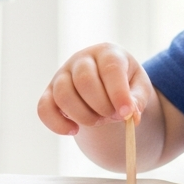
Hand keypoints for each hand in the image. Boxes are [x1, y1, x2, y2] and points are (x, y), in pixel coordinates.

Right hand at [37, 43, 154, 134]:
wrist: (107, 85)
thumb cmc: (126, 83)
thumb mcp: (139, 87)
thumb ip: (138, 99)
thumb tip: (131, 115)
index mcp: (107, 53)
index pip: (110, 69)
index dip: (118, 93)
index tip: (126, 113)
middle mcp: (81, 59)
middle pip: (84, 81)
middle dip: (102, 106)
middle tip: (114, 117)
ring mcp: (62, 75)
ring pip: (63, 95)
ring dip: (83, 116)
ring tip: (99, 120)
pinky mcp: (49, 92)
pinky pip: (44, 108)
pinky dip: (57, 124)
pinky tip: (74, 130)